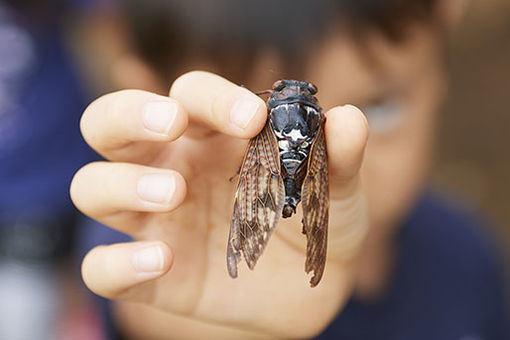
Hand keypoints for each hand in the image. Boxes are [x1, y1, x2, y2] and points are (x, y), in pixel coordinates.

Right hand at [71, 71, 368, 338]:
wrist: (312, 289)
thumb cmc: (316, 224)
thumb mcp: (336, 192)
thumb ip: (340, 158)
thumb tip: (347, 118)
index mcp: (211, 139)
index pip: (187, 95)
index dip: (212, 97)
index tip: (253, 117)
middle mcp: (171, 169)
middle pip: (109, 124)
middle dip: (129, 115)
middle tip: (172, 126)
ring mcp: (154, 222)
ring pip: (92, 187)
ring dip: (123, 184)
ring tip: (173, 194)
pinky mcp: (150, 275)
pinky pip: (102, 267)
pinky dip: (119, 262)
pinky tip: (164, 260)